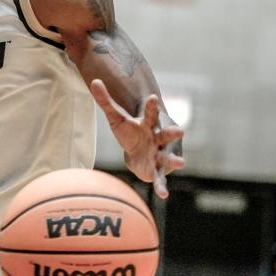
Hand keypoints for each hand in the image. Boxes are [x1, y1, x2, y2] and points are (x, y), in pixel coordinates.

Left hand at [90, 79, 184, 197]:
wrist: (138, 150)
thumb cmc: (129, 131)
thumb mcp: (115, 117)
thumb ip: (105, 100)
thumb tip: (94, 81)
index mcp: (149, 123)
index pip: (151, 112)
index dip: (151, 106)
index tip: (152, 97)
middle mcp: (158, 138)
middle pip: (166, 134)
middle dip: (173, 132)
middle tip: (180, 130)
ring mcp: (159, 154)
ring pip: (167, 157)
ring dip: (173, 160)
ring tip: (181, 163)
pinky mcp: (155, 170)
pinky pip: (159, 178)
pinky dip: (161, 186)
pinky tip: (163, 195)